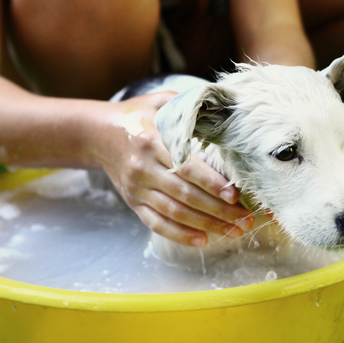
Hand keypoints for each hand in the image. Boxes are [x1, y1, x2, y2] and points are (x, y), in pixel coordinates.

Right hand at [89, 92, 253, 246]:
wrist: (99, 134)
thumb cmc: (138, 116)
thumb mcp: (160, 101)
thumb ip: (189, 105)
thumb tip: (225, 108)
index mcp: (152, 141)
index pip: (185, 167)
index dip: (211, 183)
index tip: (235, 196)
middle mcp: (143, 168)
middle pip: (184, 195)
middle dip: (218, 211)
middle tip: (245, 220)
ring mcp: (137, 189)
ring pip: (174, 213)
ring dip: (206, 225)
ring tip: (233, 231)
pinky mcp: (133, 202)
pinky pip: (156, 223)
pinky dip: (180, 235)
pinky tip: (203, 240)